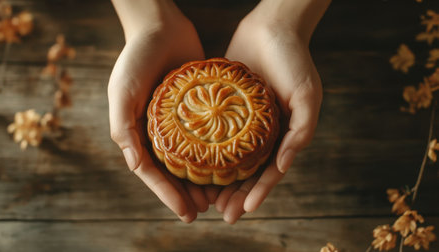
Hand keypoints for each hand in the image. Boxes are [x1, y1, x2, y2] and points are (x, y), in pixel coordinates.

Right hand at [108, 0, 218, 222]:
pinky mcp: (198, 109)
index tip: (187, 213)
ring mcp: (179, 121)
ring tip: (220, 196)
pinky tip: (230, 164)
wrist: (160, 25)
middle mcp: (159, 131)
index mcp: (138, 133)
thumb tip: (136, 167)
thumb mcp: (121, 92)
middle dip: (188, 193)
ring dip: (204, 179)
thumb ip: (124, 129)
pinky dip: (216, 152)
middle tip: (207, 209)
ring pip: (193, 158)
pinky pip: (208, 135)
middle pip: (174, 171)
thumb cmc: (136, 57)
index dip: (168, 195)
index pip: (153, 173)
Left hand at [215, 0, 328, 223]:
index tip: (244, 210)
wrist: (272, 27)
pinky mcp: (223, 107)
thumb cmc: (294, 60)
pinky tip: (193, 164)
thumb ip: (300, 132)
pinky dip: (205, 151)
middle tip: (221, 213)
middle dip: (236, 194)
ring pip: (228, 158)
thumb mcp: (307, 96)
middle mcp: (261, 132)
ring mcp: (242, 121)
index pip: (270, 172)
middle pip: (247, 171)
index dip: (259, 192)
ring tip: (205, 199)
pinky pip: (213, 133)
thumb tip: (284, 166)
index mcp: (283, 134)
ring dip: (219, 180)